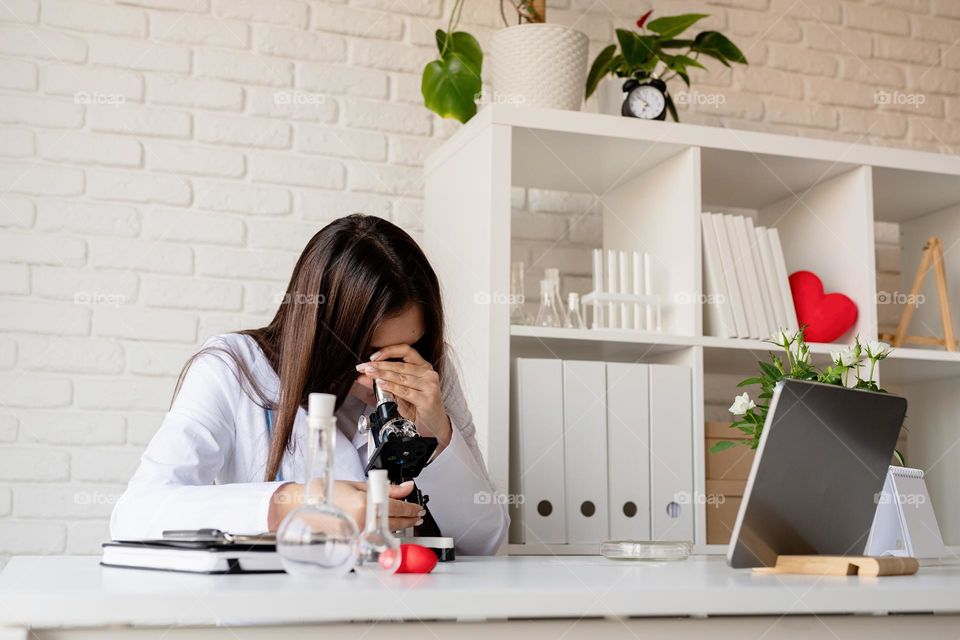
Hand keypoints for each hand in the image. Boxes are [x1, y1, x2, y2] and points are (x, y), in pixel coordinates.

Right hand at [268, 480, 423, 530]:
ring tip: (407, 519)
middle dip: (410, 518)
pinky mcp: (354, 540)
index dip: (412, 508)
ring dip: (401, 526)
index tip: (418, 507)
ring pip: (388, 531)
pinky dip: (386, 531)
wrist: (308, 505)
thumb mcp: (361, 485)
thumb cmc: (331, 493)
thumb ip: (388, 489)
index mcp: (365, 504)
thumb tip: (407, 487)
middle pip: (396, 522)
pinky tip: (390, 526)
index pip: (398, 508)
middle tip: (417, 514)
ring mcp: (358, 533)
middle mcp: (363, 521)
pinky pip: (376, 537)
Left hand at [354, 344, 452, 450]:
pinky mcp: (428, 399)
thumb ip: (384, 382)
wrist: (434, 427)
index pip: (406, 350)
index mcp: (423, 367)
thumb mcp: (400, 392)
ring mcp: (429, 386)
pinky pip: (405, 391)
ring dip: (383, 375)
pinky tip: (382, 384)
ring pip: (402, 377)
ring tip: (370, 373)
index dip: (389, 351)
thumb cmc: (419, 408)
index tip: (373, 357)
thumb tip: (364, 376)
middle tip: (365, 367)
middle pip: (400, 365)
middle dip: (379, 365)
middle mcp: (428, 374)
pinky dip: (392, 387)